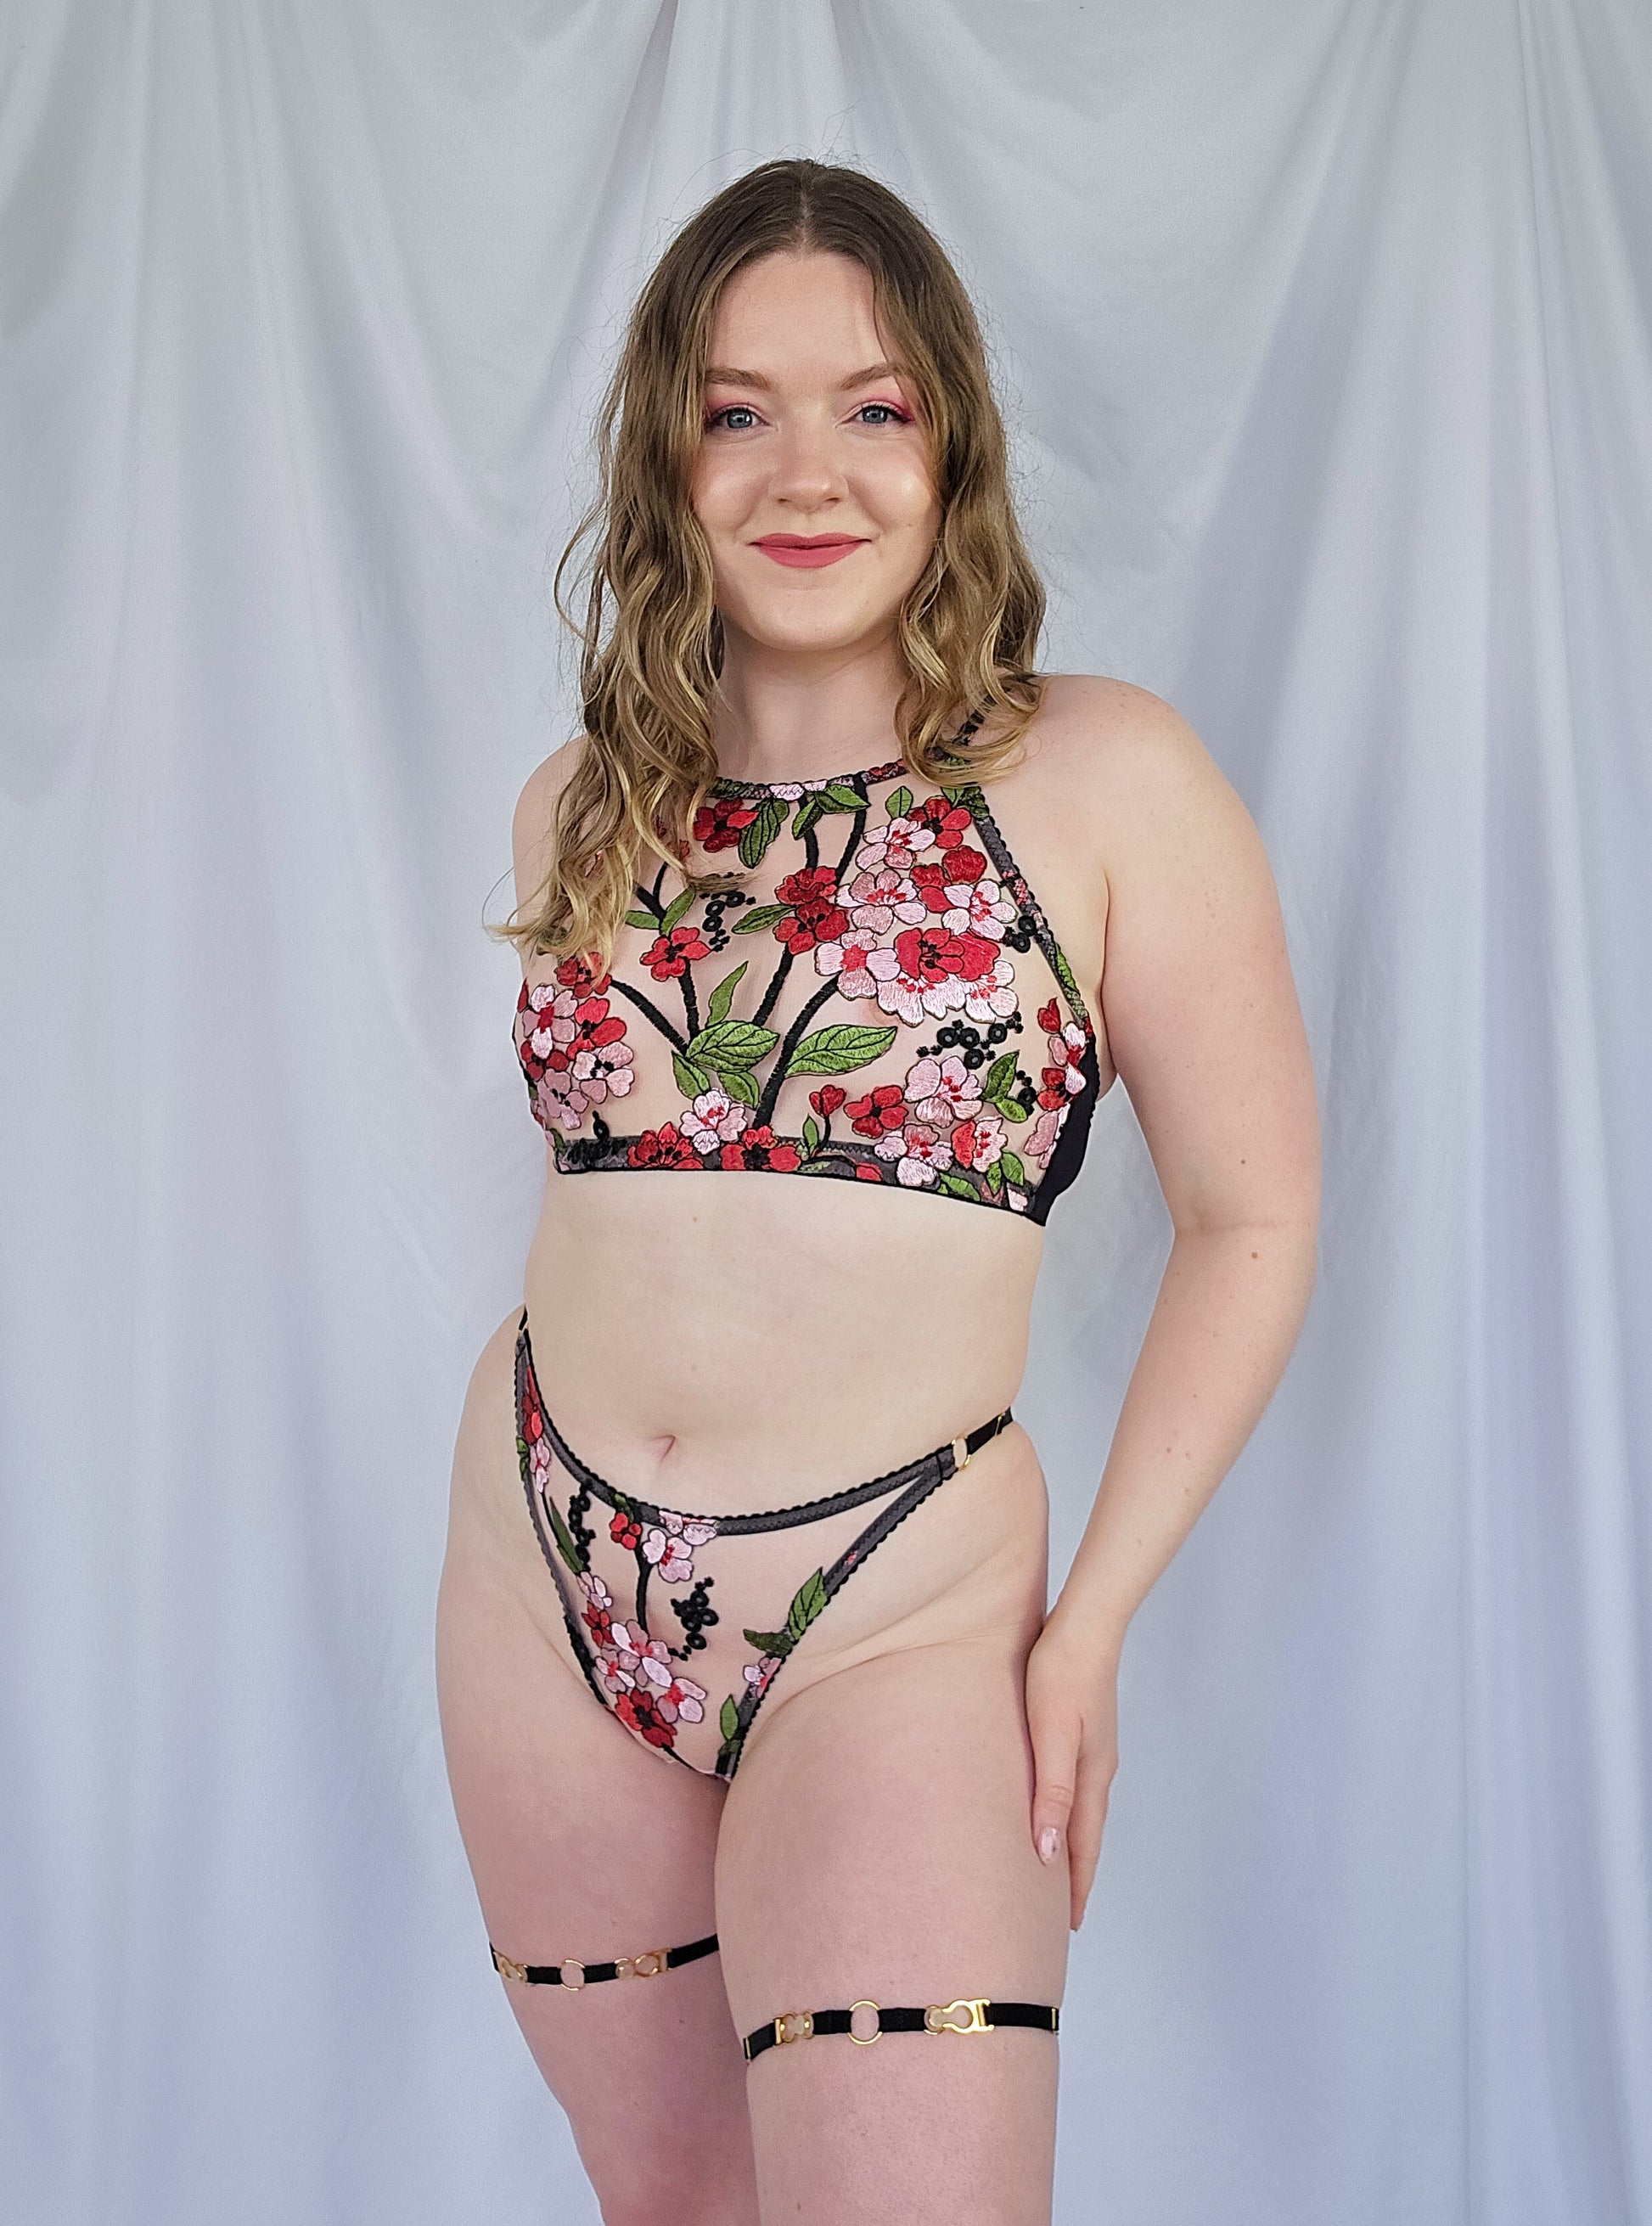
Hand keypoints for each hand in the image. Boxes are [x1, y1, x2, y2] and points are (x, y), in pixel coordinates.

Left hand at [1024, 1616, 1119, 1928]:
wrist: (1086, 1622)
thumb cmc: (1062, 1673)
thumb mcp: (1051, 1736)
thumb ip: (1051, 1793)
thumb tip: (1048, 1853)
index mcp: (1091, 1776)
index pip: (1084, 1847)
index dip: (1075, 1888)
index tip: (1068, 1927)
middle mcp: (1099, 1767)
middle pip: (1088, 1833)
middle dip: (1075, 1874)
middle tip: (1062, 1913)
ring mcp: (1095, 1746)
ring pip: (1083, 1808)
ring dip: (1072, 1842)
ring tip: (1056, 1869)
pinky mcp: (1086, 1726)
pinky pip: (1076, 1783)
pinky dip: (1069, 1809)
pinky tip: (1054, 1805)